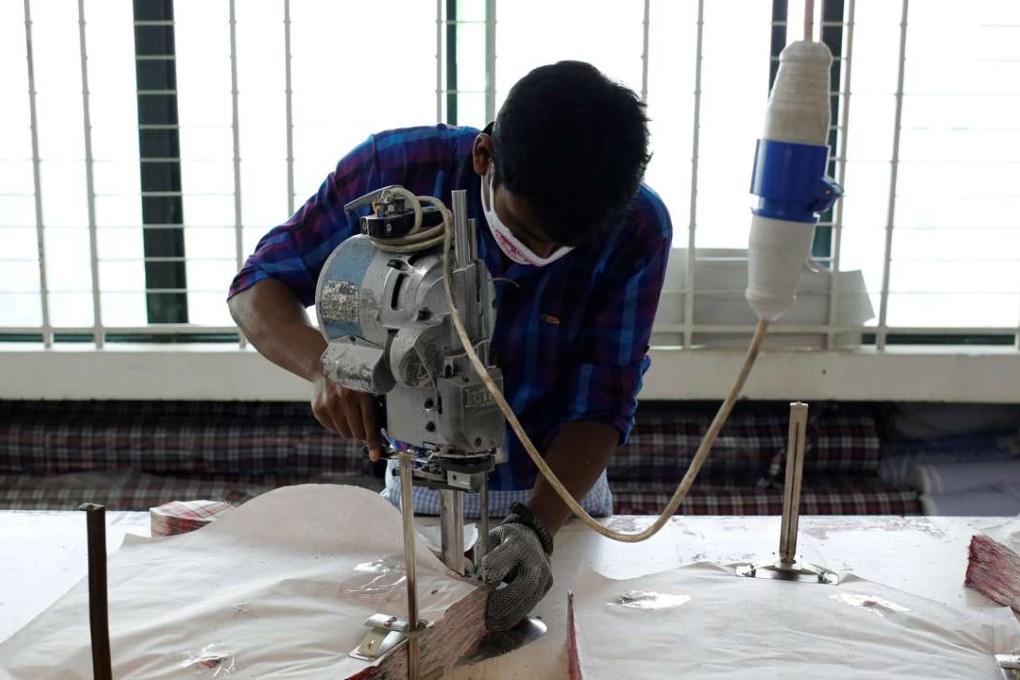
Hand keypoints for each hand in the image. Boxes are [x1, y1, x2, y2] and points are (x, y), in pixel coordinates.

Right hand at [311, 374, 382, 459]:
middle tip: (364, 425)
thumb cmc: (355, 380)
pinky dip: (339, 426)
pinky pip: (333, 429)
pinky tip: (340, 413)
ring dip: (351, 431)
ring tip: (351, 416)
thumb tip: (380, 433)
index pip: (370, 426)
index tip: (375, 456)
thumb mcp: (368, 387)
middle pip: (358, 434)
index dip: (374, 443)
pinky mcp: (319, 409)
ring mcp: (330, 406)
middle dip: (363, 435)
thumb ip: (374, 408)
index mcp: (363, 395)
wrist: (328, 366)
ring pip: (346, 434)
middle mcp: (345, 401)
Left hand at [479, 503, 553, 631]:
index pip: (508, 554)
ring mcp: (544, 574)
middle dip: (505, 601)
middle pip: (526, 583)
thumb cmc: (503, 541)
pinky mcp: (546, 587)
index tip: (483, 575)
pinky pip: (530, 605)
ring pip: (530, 600)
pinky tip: (500, 621)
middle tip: (487, 613)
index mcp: (517, 543)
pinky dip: (515, 615)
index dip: (495, 566)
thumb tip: (458, 574)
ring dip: (509, 615)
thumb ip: (476, 556)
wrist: (532, 538)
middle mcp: (535, 559)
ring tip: (491, 623)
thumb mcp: (489, 539)